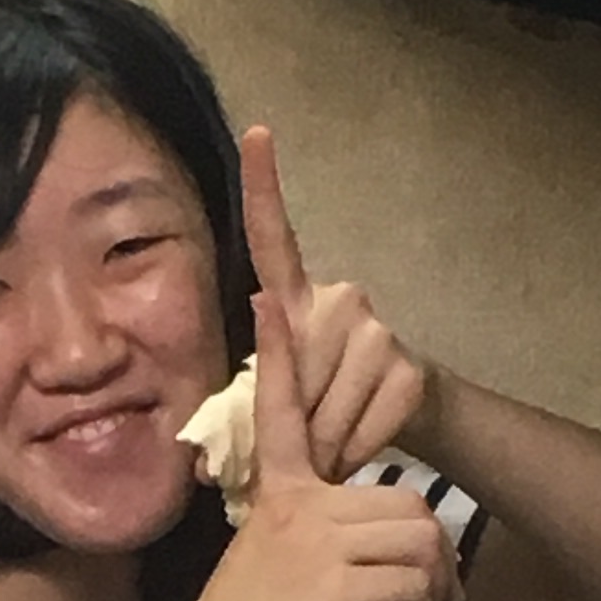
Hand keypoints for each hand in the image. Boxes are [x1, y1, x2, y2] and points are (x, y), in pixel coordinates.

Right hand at [146, 297, 456, 600]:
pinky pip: (414, 581)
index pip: (280, 412)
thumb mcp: (264, 555)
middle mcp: (298, 504)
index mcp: (276, 490)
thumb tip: (376, 537)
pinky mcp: (337, 586)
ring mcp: (317, 542)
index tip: (267, 299)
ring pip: (421, 537)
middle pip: (408, 500)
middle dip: (429, 553)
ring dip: (431, 585)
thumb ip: (308, 528)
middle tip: (421, 596)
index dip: (279, 356)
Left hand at [242, 126, 427, 479]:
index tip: (258, 132)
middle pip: (293, 374)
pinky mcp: (406, 368)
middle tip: (302, 446)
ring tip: (330, 449)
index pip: (273, 238)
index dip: (265, 187)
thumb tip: (194, 468)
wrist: (405, 419)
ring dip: (321, 447)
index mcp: (294, 302)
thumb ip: (239, 424)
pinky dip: (354, 453)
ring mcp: (375, 329)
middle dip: (292, 427)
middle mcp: (337, 300)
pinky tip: (360, 446)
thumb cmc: (322, 409)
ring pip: (325, 408)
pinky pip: (362, 428)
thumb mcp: (276, 409)